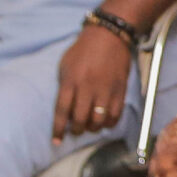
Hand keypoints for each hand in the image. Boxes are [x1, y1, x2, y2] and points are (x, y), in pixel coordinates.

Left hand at [52, 24, 133, 140]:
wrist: (108, 36)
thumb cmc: (83, 50)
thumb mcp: (65, 65)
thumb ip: (64, 87)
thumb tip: (65, 110)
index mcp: (71, 80)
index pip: (62, 110)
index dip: (59, 129)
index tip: (57, 140)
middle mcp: (87, 87)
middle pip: (81, 119)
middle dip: (77, 130)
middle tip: (77, 130)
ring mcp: (105, 89)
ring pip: (99, 120)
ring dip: (93, 128)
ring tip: (91, 126)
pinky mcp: (119, 90)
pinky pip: (115, 115)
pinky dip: (110, 123)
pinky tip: (105, 122)